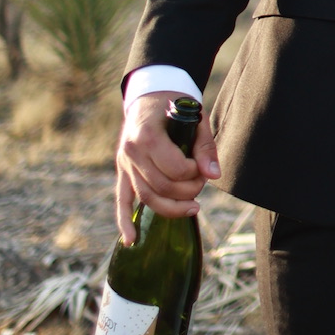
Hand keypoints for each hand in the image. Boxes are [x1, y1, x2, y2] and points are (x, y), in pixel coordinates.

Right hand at [115, 92, 219, 244]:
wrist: (149, 94)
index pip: (175, 169)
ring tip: (193, 207)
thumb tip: (214, 175)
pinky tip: (131, 240)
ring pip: (146, 197)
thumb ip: (205, 147)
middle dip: (188, 191)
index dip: (194, 174)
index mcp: (147, 135)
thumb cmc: (175, 104)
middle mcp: (131, 151)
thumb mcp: (195, 117)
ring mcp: (124, 163)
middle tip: (202, 185)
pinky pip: (121, 200)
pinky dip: (124, 222)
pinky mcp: (122, 171)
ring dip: (172, 208)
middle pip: (161, 187)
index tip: (203, 167)